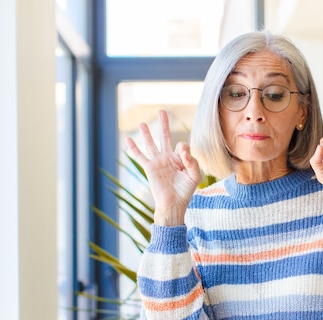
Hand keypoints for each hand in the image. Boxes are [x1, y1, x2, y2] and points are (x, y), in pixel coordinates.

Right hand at [125, 110, 201, 225]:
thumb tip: (181, 148)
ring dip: (147, 133)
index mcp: (180, 159)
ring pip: (151, 144)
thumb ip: (192, 161)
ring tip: (143, 123)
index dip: (184, 149)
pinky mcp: (149, 168)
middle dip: (164, 124)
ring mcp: (157, 162)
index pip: (182, 145)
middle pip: (165, 137)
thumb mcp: (194, 175)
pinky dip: (134, 148)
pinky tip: (128, 140)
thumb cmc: (186, 191)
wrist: (174, 204)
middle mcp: (168, 158)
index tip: (184, 158)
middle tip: (162, 111)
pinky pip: (140, 156)